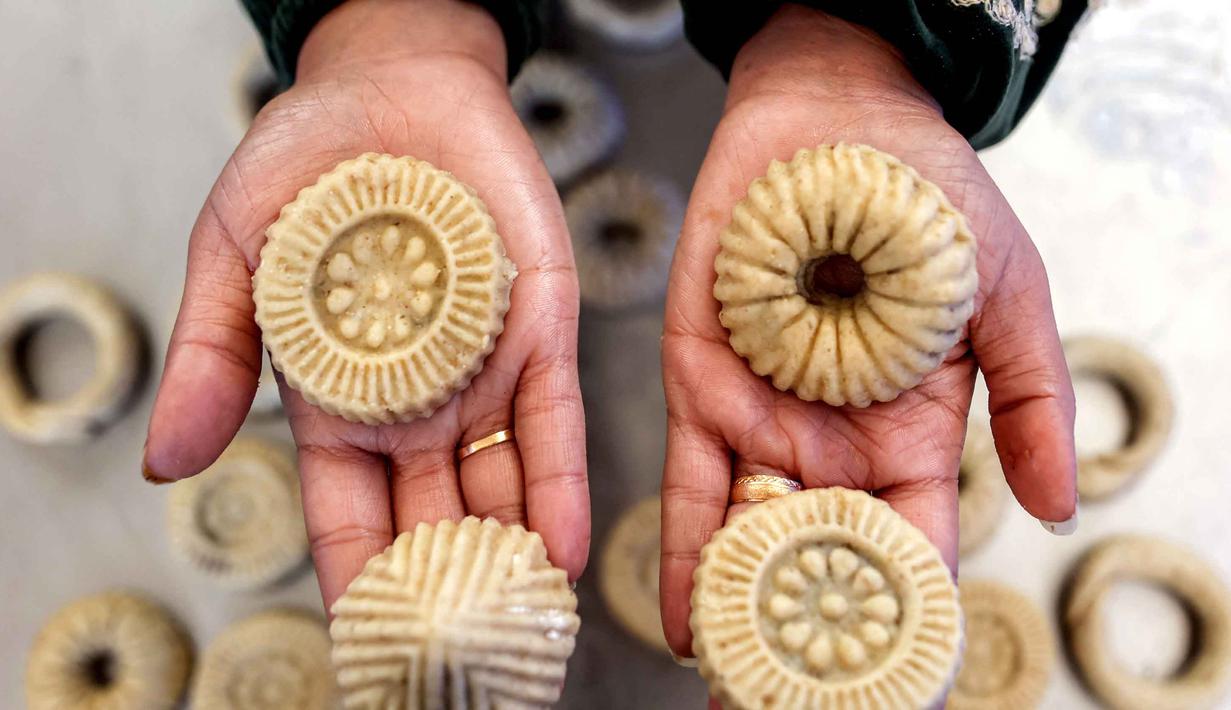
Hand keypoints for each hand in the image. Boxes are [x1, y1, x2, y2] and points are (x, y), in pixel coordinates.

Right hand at [143, 0, 588, 609]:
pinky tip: (563, 550)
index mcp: (341, 404)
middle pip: (434, 524)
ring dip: (512, 562)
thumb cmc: (301, 167)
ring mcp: (484, 372)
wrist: (389, 86)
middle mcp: (419, 406)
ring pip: (500, 488)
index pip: (350, 521)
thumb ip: (211, 356)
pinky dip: (558, 484)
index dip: (360, 589)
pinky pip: (552, 421)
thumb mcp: (232, 255)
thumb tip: (163, 465)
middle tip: (464, 672)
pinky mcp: (540, 328)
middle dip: (447, 596)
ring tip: (523, 635)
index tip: (374, 658)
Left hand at [659, 6, 1076, 657]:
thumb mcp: (1008, 294)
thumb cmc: (933, 199)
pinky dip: (683, 545)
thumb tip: (1063, 508)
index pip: (915, 547)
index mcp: (912, 434)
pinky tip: (685, 615)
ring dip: (742, 610)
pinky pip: (687, 479)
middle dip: (811, 635)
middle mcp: (833, 443)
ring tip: (735, 687)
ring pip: (750, 535)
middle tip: (793, 706)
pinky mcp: (698, 384)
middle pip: (823, 560)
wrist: (838, 119)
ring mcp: (762, 419)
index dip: (911, 619)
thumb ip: (1030, 399)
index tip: (899, 689)